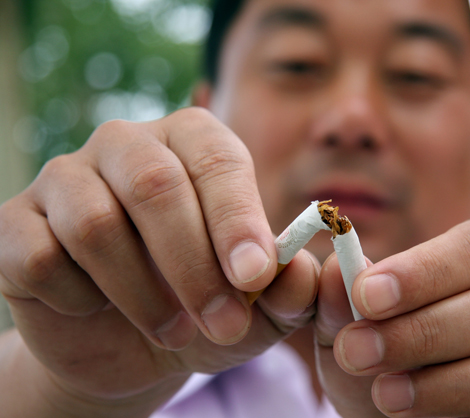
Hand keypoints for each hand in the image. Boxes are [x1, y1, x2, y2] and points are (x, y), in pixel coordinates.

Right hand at [0, 108, 317, 416]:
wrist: (131, 343)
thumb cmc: (203, 308)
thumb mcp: (254, 309)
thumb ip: (285, 290)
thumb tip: (296, 273)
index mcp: (191, 142)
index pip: (217, 160)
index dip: (237, 219)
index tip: (254, 276)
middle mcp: (126, 145)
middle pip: (156, 186)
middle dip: (194, 267)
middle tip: (224, 325)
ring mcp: (65, 178)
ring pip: (95, 224)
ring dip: (142, 294)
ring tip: (174, 331)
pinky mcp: (16, 222)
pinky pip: (41, 258)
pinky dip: (77, 299)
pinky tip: (96, 307)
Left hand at [315, 220, 469, 417]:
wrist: (414, 414)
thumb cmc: (388, 358)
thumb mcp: (353, 330)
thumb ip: (343, 300)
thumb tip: (336, 271)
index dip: (421, 272)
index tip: (366, 296)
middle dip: (422, 330)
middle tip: (358, 352)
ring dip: (448, 378)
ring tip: (385, 394)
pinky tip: (427, 415)